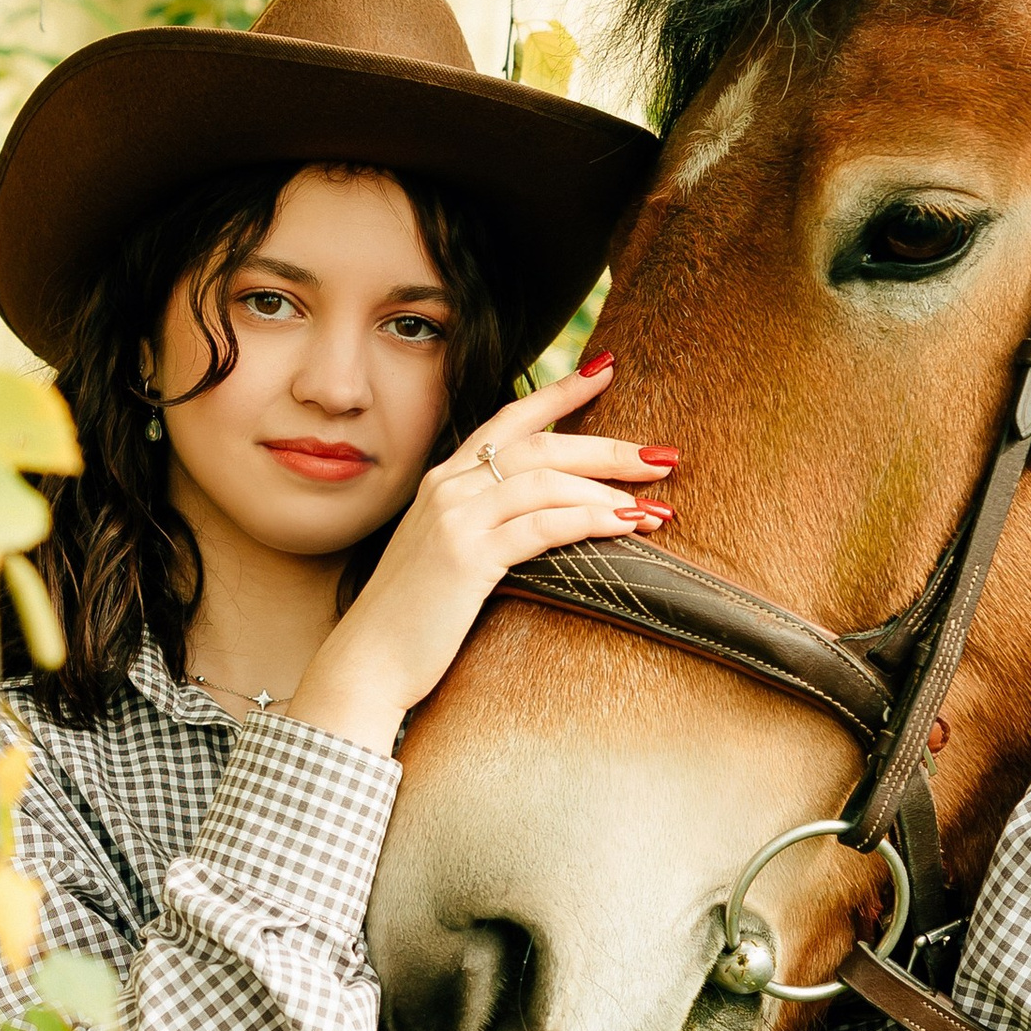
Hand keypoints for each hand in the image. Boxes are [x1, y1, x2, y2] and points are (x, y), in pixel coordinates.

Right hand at [292, 359, 675, 754]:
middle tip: (662, 455)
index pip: (511, 418)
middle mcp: (449, 487)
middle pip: (543, 445)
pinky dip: (590, 521)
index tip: (605, 369)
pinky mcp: (467, 556)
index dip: (561, 391)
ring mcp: (455, 518)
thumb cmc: (413, 618)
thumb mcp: (446, 552)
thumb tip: (550, 516)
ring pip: (548, 480)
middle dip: (609, 448)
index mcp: (445, 479)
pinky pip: (543, 526)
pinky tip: (625, 526)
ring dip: (609, 490)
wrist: (368, 662)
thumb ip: (485, 523)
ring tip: (654, 507)